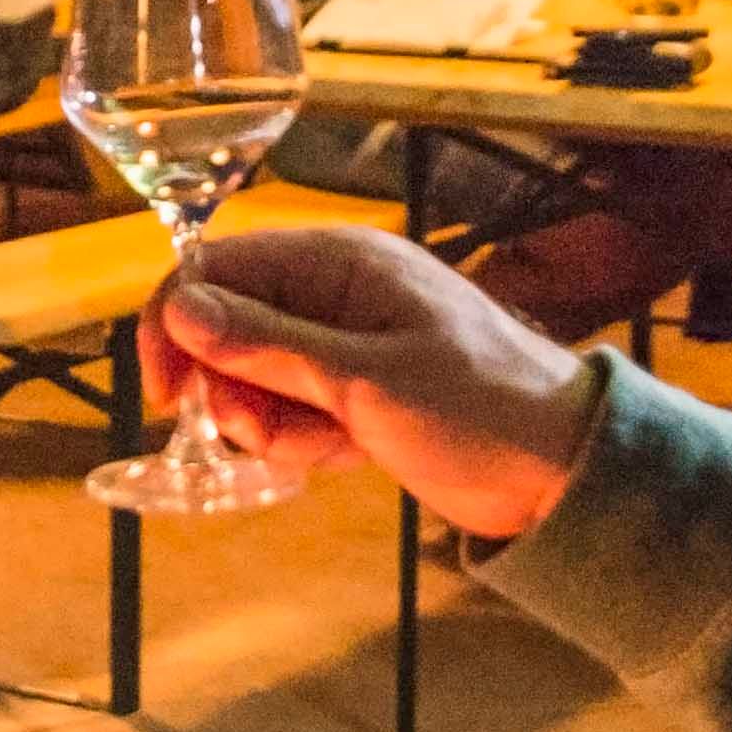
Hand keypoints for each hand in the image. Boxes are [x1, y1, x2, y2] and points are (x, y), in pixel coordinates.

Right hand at [143, 227, 601, 541]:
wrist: (562, 469)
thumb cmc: (479, 410)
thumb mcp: (365, 381)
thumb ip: (268, 344)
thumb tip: (179, 308)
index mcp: (337, 262)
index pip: (213, 267)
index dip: (176, 326)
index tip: (168, 399)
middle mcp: (331, 291)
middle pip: (224, 327)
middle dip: (232, 390)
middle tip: (270, 434)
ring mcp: (342, 342)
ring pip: (250, 377)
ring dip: (268, 424)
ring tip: (327, 446)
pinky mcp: (352, 392)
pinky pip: (288, 409)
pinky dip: (300, 439)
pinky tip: (346, 455)